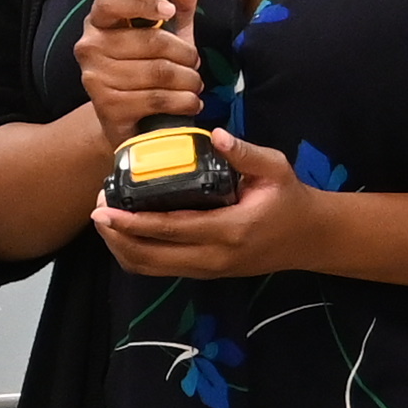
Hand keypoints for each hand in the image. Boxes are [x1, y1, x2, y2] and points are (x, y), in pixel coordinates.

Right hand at [72, 0, 205, 136]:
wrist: (124, 120)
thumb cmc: (144, 70)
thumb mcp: (165, 35)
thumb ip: (177, 6)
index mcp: (99, 22)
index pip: (113, 2)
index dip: (143, 3)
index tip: (169, 11)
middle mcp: (90, 47)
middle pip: (151, 42)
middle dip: (185, 54)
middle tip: (195, 62)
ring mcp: (96, 78)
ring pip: (159, 72)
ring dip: (188, 80)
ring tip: (194, 84)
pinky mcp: (108, 107)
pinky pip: (157, 98)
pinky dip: (183, 102)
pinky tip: (190, 102)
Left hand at [93, 140, 315, 278]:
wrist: (310, 239)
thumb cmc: (290, 199)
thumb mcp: (275, 169)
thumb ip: (245, 153)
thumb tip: (216, 135)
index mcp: (231, 229)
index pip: (171, 229)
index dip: (133, 222)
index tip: (105, 208)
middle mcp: (214, 256)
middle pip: (150, 256)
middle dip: (117, 236)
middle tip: (97, 209)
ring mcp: (208, 269)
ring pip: (151, 268)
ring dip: (122, 248)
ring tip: (105, 221)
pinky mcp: (205, 273)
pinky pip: (161, 269)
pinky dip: (137, 255)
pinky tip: (125, 233)